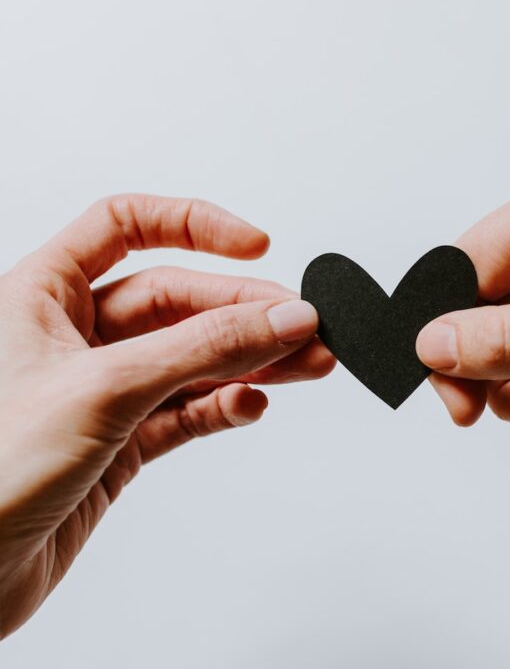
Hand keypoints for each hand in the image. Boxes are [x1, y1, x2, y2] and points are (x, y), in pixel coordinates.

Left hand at [0, 196, 333, 637]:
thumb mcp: (105, 389)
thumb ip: (202, 349)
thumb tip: (282, 316)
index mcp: (43, 295)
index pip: (126, 226)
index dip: (194, 226)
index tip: (256, 245)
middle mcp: (73, 338)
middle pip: (179, 300)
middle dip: (247, 312)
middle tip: (306, 328)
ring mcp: (101, 392)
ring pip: (192, 359)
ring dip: (252, 361)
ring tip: (308, 364)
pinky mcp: (119, 443)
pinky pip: (187, 411)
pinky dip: (225, 407)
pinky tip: (251, 405)